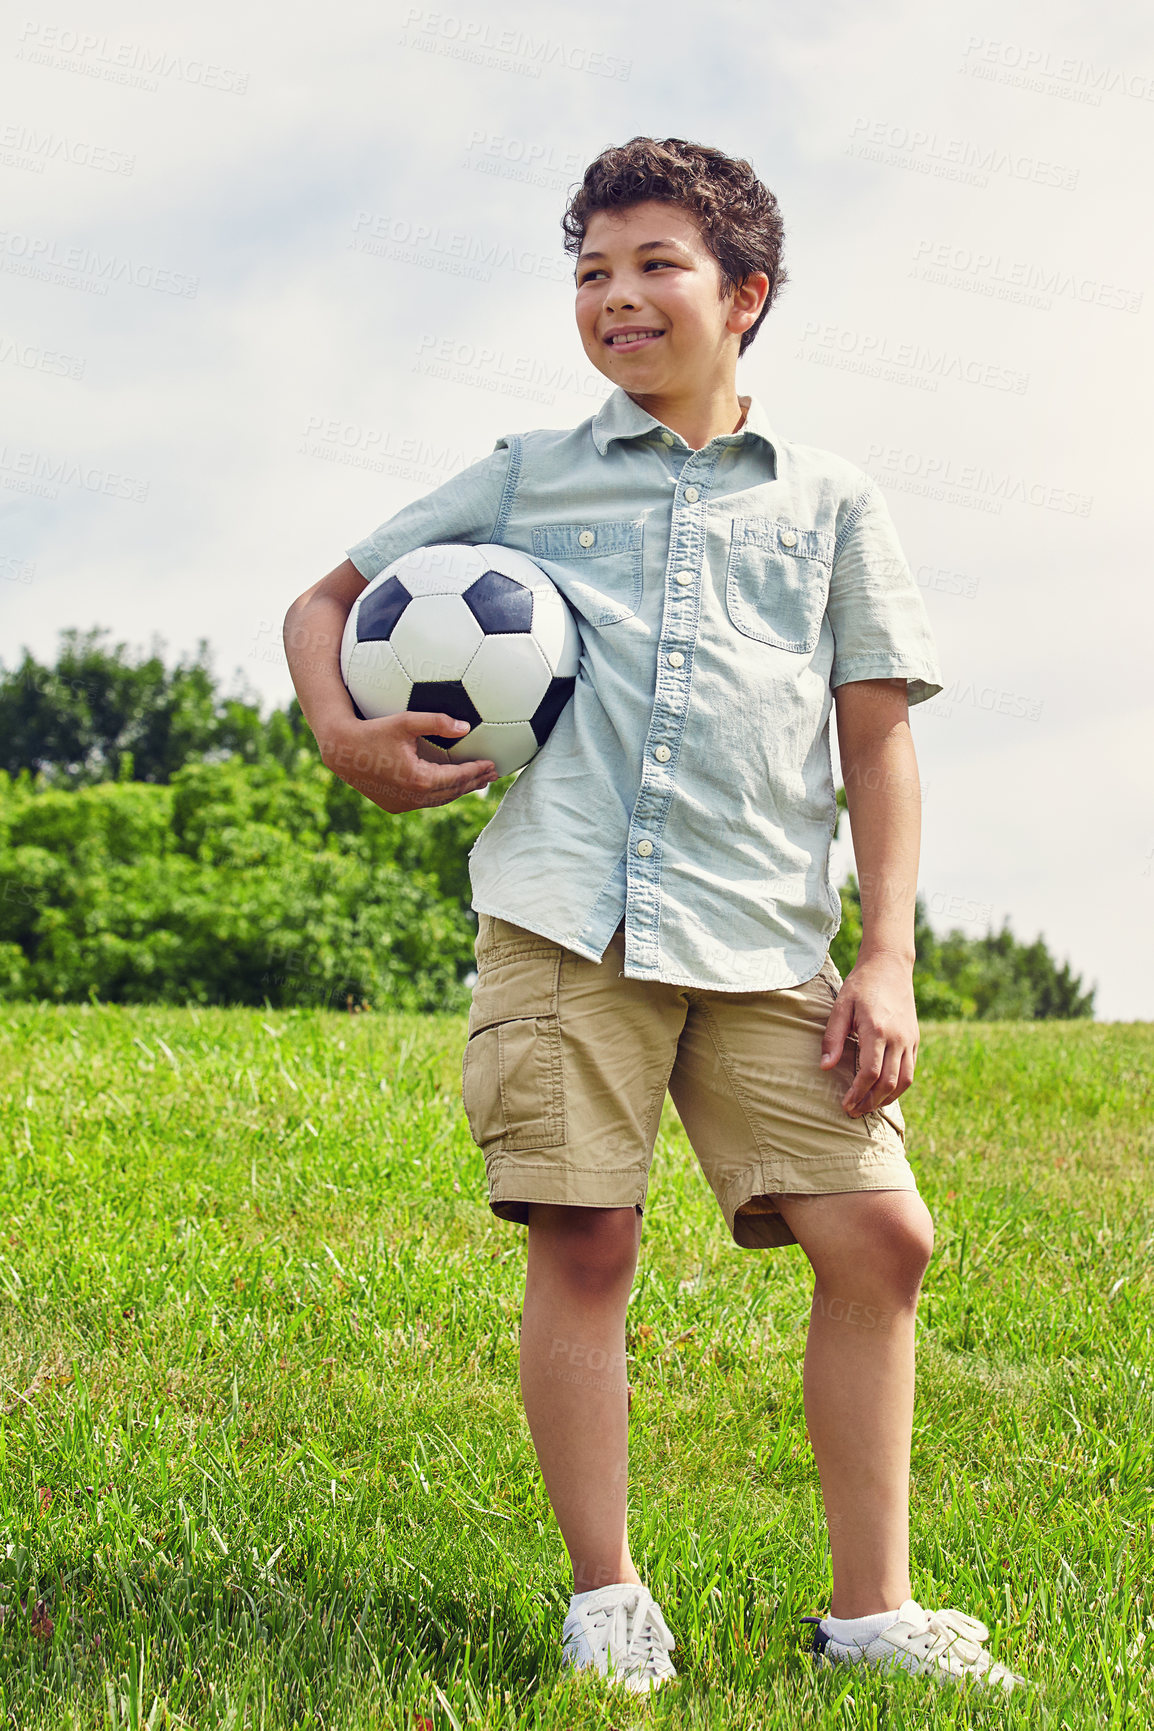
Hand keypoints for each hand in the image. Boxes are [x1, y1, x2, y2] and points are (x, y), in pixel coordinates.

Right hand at [319, 712, 498, 812]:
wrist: (341, 750)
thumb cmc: (373, 730)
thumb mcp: (405, 721)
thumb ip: (437, 722)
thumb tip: (465, 726)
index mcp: (419, 779)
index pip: (458, 777)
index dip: (477, 771)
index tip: (493, 764)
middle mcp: (413, 797)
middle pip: (453, 792)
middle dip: (474, 782)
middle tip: (492, 774)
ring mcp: (403, 805)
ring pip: (440, 800)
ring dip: (459, 790)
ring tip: (476, 781)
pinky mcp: (394, 806)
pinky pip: (424, 802)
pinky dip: (440, 794)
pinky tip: (449, 786)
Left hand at [819, 953, 918, 1116]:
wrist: (890, 966)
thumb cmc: (861, 985)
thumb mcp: (841, 1006)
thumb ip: (833, 1038)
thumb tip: (825, 1067)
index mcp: (877, 1030)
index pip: (871, 1073)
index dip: (858, 1093)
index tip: (845, 1105)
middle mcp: (898, 1038)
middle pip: (889, 1082)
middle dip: (870, 1102)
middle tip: (853, 1113)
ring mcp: (910, 1039)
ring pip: (904, 1081)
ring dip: (886, 1099)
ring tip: (868, 1107)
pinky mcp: (915, 1039)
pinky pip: (911, 1071)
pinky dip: (898, 1087)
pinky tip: (882, 1092)